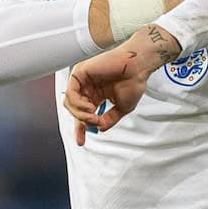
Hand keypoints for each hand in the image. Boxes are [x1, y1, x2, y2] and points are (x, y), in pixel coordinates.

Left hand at [65, 24, 180, 144]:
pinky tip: (89, 107)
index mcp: (97, 95)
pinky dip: (78, 103)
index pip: (83, 114)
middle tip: (95, 122)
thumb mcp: (122, 108)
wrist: (137, 67)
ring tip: (93, 115)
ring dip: (80, 113)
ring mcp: (83, 81)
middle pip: (74, 110)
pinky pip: (70, 93)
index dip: (80, 129)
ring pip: (70, 103)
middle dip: (82, 121)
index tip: (81, 142)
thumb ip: (109, 119)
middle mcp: (88, 88)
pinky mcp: (80, 73)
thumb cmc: (133, 81)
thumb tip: (99, 128)